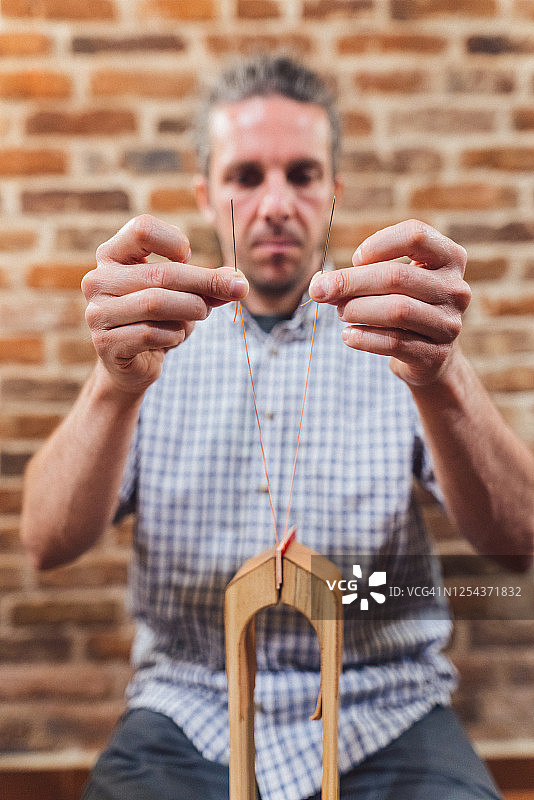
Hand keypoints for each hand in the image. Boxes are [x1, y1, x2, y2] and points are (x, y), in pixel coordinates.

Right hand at [81, 215, 248, 396]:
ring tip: (200, 314)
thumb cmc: (159, 319)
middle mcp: (97, 279)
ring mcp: (98, 312)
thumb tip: (238, 282)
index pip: (143, 229)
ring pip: (156, 303)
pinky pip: (151, 333)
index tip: (188, 258)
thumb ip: (208, 284)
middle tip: (236, 290)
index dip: (176, 242)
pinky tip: (173, 338)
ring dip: (191, 310)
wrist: (133, 363)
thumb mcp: (185, 294)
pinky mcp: (105, 343)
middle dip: (205, 283)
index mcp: (112, 255)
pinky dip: (173, 336)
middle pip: (161, 273)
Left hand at [309, 219, 470, 385]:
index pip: (415, 235)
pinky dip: (364, 337)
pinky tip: (348, 335)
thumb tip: (321, 285)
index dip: (379, 243)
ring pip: (396, 310)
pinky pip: (394, 342)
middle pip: (397, 276)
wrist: (430, 355)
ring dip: (357, 310)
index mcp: (449, 258)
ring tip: (341, 312)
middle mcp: (456, 289)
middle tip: (321, 290)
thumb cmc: (405, 305)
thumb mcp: (390, 282)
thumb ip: (360, 275)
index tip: (356, 259)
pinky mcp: (436, 354)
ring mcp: (449, 324)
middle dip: (351, 282)